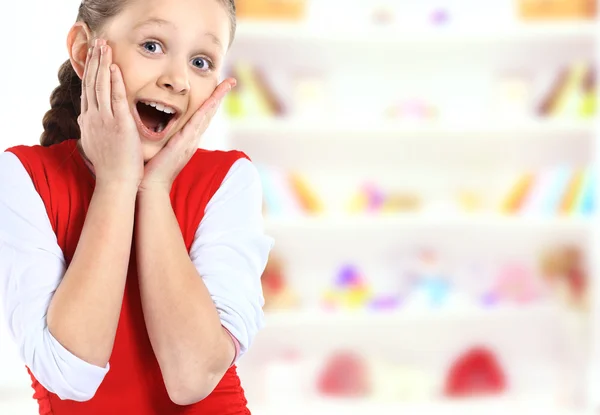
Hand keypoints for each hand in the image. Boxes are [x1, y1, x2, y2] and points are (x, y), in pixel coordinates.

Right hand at [78, 38, 143, 188]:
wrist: (117, 182)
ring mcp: (105, 120)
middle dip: (94, 61)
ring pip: (101, 86)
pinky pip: (116, 98)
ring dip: (103, 64)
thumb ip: (94, 130)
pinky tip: (114, 67)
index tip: (92, 57)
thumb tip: (87, 122)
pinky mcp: (119, 124)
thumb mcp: (97, 144)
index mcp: (89, 122)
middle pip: (91, 83)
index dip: (90, 72)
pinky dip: (114, 81)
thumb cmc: (112, 167)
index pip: (87, 91)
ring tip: (104, 47)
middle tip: (98, 43)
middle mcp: (94, 118)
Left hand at [138, 78, 235, 193]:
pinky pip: (197, 123)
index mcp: (187, 138)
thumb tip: (157, 125)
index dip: (211, 101)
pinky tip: (212, 100)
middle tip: (230, 81)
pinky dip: (206, 110)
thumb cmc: (152, 168)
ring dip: (218, 99)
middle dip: (220, 96)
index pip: (202, 115)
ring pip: (207, 115)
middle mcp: (193, 138)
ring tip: (227, 85)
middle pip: (210, 113)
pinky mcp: (184, 143)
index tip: (217, 88)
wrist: (151, 185)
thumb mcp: (161, 148)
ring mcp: (191, 141)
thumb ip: (164, 137)